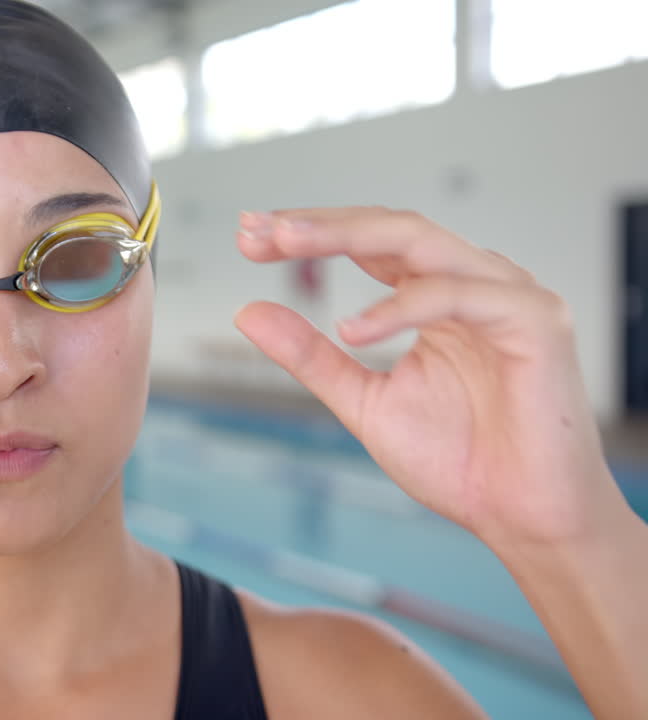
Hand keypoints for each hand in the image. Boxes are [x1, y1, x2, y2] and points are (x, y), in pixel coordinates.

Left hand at [231, 208, 623, 545]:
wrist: (520, 518)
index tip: (246, 234)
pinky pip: (457, 295)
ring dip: (347, 236)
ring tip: (287, 244)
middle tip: (256, 227)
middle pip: (388, 228)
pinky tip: (350, 328)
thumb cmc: (458, 459)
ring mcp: (506, 295)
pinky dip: (399, 307)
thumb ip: (311, 356)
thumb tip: (247, 311)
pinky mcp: (535, 321)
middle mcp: (470, 283)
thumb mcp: (362, 400)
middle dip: (317, 224)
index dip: (307, 233)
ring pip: (420, 241)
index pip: (365, 243)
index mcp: (432, 296)